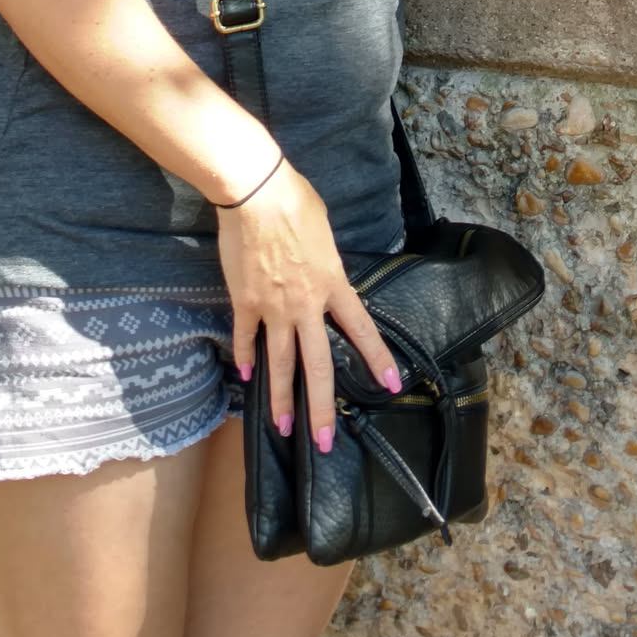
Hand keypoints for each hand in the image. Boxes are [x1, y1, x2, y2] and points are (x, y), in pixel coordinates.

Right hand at [216, 158, 401, 453]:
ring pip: (280, 363)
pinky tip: (244, 376)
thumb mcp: (325, 230)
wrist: (256, 194)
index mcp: (333, 284)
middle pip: (317, 365)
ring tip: (281, 427)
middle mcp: (306, 304)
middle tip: (325, 442)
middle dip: (322, 407)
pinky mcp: (245, 301)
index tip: (393, 384)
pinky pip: (245, 338)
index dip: (377, 359)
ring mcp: (273, 307)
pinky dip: (243, 358)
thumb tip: (325, 273)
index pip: (361, 330)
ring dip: (280, 398)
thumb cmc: (296, 201)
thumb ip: (328, 260)